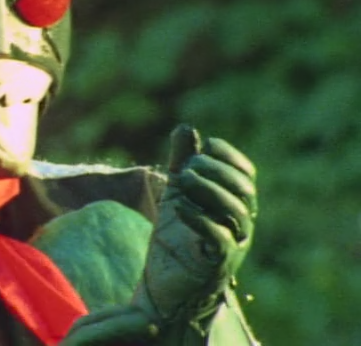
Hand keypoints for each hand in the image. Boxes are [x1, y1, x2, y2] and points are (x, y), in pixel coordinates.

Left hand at [138, 124, 256, 324]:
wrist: (167, 285)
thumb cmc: (177, 236)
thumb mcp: (176, 192)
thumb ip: (180, 161)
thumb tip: (186, 127)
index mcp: (236, 204)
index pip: (246, 174)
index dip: (229, 156)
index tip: (205, 144)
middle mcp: (241, 224)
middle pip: (244, 190)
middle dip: (217, 172)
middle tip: (187, 166)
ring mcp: (233, 245)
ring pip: (236, 212)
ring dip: (209, 190)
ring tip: (181, 179)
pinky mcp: (217, 265)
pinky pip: (218, 239)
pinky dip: (200, 219)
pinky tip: (179, 205)